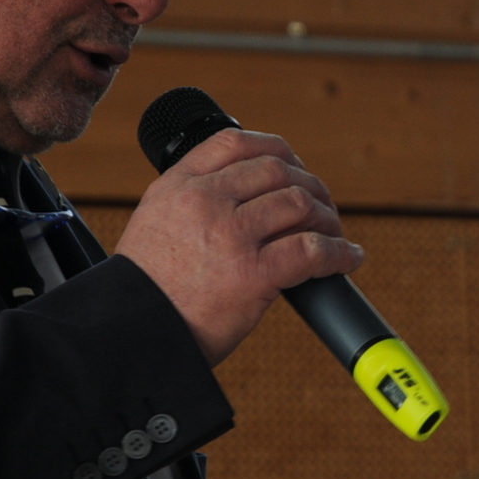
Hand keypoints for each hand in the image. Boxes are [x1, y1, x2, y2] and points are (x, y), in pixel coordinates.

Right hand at [113, 127, 364, 366]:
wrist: (132, 335)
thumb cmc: (149, 290)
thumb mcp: (155, 223)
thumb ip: (193, 201)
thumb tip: (249, 195)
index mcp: (178, 185)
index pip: (236, 143)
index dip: (277, 151)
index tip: (294, 168)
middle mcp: (204, 201)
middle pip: (277, 170)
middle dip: (310, 186)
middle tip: (321, 208)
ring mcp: (230, 235)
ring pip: (299, 203)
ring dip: (327, 218)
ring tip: (334, 234)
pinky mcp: (252, 274)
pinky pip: (312, 250)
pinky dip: (338, 253)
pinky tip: (347, 258)